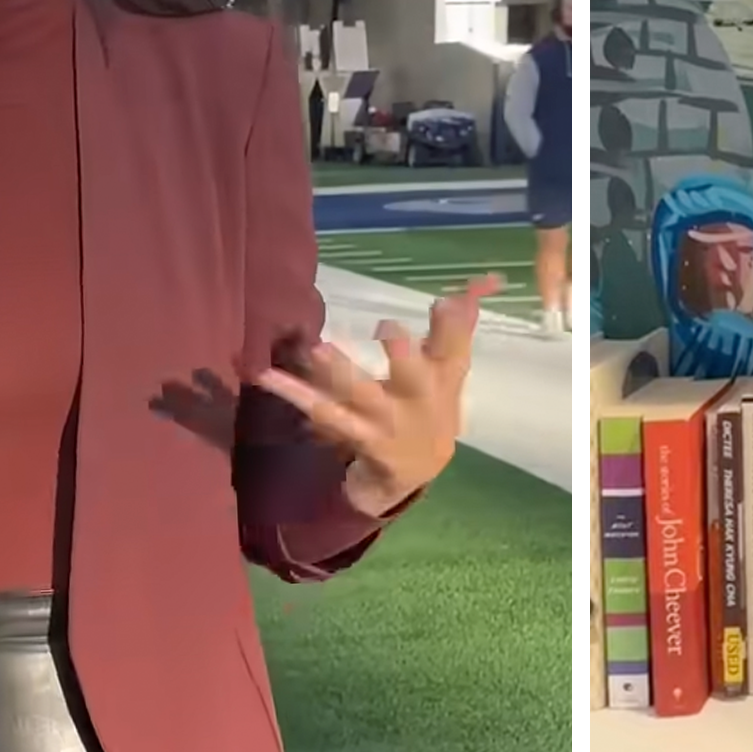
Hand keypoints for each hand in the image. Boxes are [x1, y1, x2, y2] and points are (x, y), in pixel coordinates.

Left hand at [255, 275, 500, 515]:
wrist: (414, 472)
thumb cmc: (430, 406)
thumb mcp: (449, 369)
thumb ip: (458, 324)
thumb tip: (486, 279)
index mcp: (442, 380)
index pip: (453, 349)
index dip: (450, 327)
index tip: (444, 302)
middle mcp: (416, 402)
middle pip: (413, 377)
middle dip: (404, 355)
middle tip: (388, 328)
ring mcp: (384, 422)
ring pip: (362, 395)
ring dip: (341, 373)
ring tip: (318, 350)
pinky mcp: (353, 434)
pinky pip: (323, 411)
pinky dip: (293, 393)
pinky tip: (266, 376)